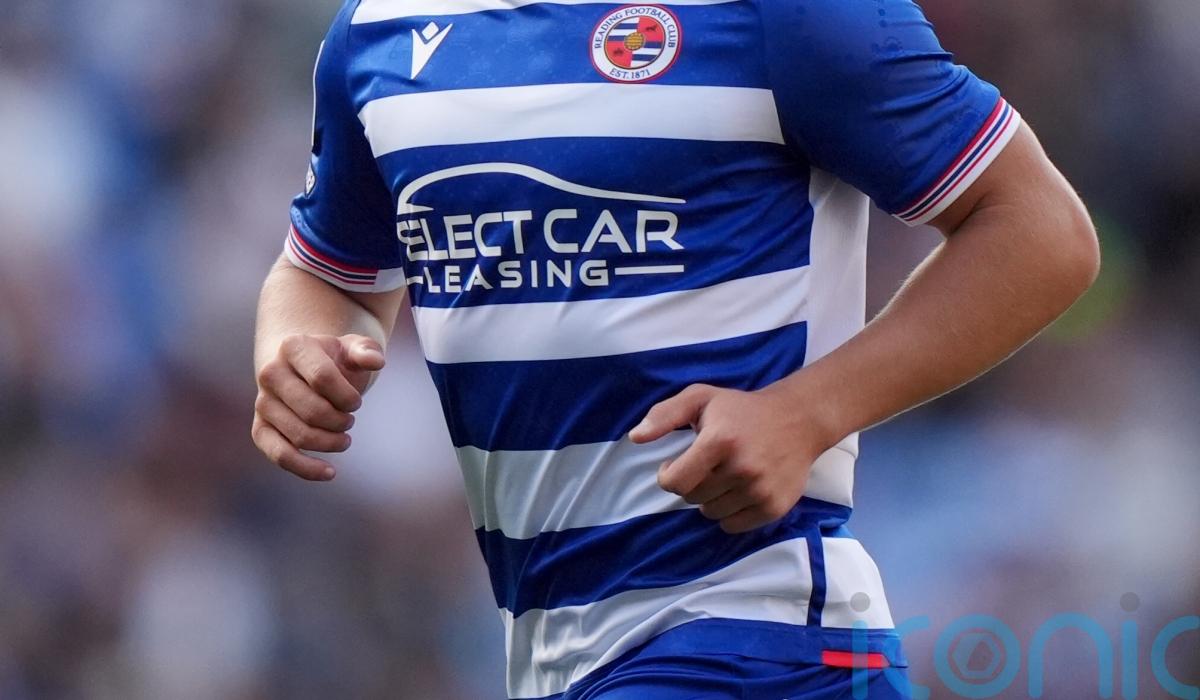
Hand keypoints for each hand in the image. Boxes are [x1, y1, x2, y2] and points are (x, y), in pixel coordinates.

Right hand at [252, 334, 385, 480]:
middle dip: (341, 422)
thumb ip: (367, 351)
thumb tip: (376, 361)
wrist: (304, 369)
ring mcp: (262, 402)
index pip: (322, 377)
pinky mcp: (260, 429)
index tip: (356, 403)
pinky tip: (330, 473)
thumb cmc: (335, 360)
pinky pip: (279, 455)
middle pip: (313, 411)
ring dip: (331, 443)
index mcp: (292, 346)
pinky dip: (306, 468)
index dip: (347, 396)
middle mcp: (270, 373)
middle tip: (350, 420)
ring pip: (301, 435)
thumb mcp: (353, 348)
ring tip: (344, 439)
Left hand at [629, 383, 832, 533]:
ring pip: (711, 514)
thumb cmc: (742, 409)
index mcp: (720, 441)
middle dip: (692, 484)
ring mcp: (760, 490)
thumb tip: (635, 437)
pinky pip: (734, 526)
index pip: (676, 482)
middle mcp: (742, 468)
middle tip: (707, 466)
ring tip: (725, 476)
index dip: (668, 476)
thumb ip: (664, 415)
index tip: (675, 465)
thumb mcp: (701, 398)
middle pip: (693, 498)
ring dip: (711, 499)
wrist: (799, 419)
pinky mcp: (775, 507)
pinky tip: (739, 490)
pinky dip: (730, 513)